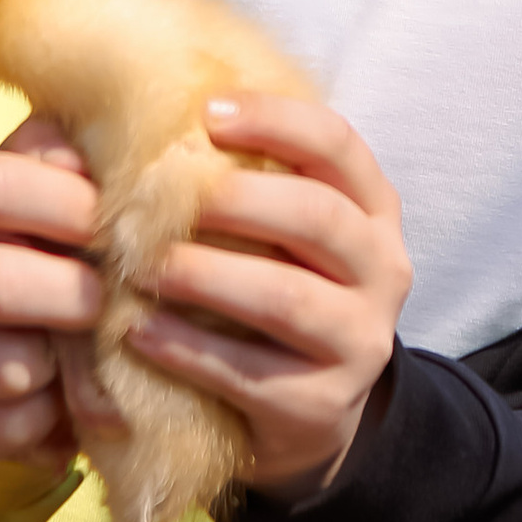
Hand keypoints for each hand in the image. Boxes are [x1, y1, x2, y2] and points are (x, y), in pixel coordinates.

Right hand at [0, 114, 101, 471]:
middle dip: (72, 295)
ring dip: (65, 364)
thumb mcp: (39, 190)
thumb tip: (97, 153)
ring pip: (8, 366)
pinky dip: (52, 416)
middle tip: (108, 298)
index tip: (112, 223)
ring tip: (82, 349)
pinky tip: (57, 394)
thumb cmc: (29, 247)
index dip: (67, 203)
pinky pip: (9, 426)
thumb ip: (62, 157)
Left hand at [130, 98, 410, 500]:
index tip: (205, 113)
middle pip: (318, 217)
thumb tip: (149, 110)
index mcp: (373, 209)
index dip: (276, 120)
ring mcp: (361, 341)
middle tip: (158, 196)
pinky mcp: (324, 405)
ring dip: (207, 276)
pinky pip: (252, 372)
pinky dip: (189, 348)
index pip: (337, 144)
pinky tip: (138, 331)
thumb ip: (246, 177)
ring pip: (287, 298)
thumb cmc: (271, 288)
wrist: (305, 411)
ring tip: (143, 267)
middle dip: (236, 200)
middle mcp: (383, 269)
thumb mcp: (278, 232)